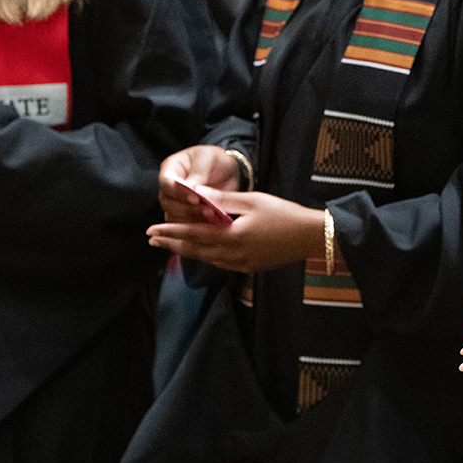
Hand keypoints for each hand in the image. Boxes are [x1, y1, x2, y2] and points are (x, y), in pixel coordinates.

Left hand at [148, 189, 321, 273]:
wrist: (310, 236)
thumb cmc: (284, 214)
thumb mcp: (253, 200)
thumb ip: (224, 200)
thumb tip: (197, 195)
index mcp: (232, 235)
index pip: (194, 234)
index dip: (171, 231)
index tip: (152, 230)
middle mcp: (233, 253)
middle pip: (196, 250)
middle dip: (173, 244)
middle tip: (153, 241)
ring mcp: (241, 262)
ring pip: (207, 259)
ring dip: (187, 252)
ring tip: (172, 246)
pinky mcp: (250, 266)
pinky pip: (221, 264)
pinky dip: (206, 258)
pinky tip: (203, 253)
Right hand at [157, 146, 240, 223]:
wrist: (227, 171)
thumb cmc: (215, 159)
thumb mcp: (208, 158)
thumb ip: (199, 172)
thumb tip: (191, 188)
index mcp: (170, 168)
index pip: (166, 184)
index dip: (179, 193)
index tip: (196, 198)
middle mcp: (168, 188)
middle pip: (168, 203)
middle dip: (186, 209)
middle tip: (206, 210)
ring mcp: (175, 203)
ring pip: (174, 217)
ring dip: (191, 220)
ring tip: (211, 216)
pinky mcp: (185, 215)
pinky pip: (185, 226)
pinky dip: (197, 226)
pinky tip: (212, 224)